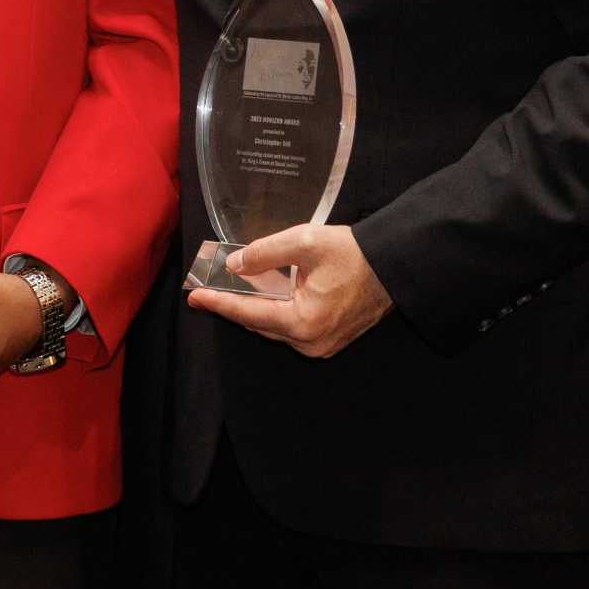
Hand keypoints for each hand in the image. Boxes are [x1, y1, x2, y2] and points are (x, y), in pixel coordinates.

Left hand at [184, 224, 391, 357]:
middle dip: (233, 306)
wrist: (394, 266)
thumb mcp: (304, 243)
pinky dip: (275, 312)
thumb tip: (234, 265)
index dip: (219, 304)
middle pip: (259, 323)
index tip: (194, 298)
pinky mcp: (330, 340)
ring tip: (232, 290)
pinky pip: (291, 328)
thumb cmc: (352, 253)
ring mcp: (322, 345)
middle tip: (207, 291)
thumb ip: (264, 253)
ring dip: (255, 308)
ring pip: (274, 327)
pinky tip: (264, 294)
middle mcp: (310, 342)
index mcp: (303, 322)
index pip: (248, 313)